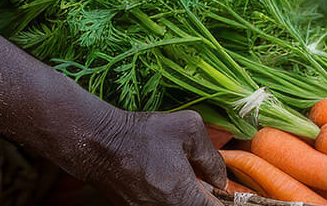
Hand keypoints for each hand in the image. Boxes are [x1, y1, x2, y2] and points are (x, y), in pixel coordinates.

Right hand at [82, 107, 226, 205]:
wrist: (100, 143)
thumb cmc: (142, 134)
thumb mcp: (186, 128)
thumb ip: (211, 156)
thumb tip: (220, 178)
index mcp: (185, 198)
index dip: (226, 201)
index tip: (222, 189)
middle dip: (206, 198)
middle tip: (205, 183)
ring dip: (188, 197)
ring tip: (181, 179)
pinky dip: (171, 198)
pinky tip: (165, 180)